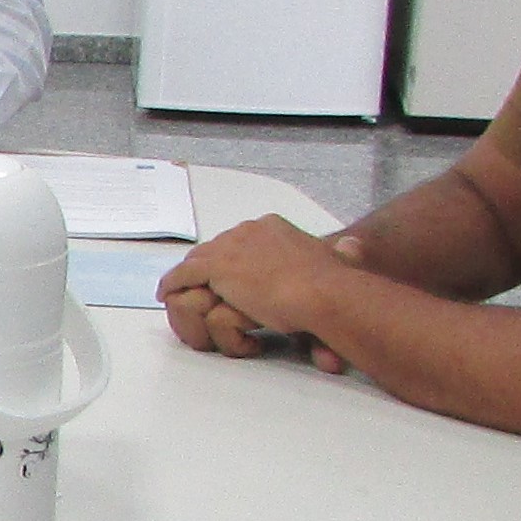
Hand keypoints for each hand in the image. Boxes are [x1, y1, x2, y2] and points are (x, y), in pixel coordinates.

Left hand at [156, 215, 353, 371]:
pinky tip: (166, 292)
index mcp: (273, 227)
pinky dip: (174, 283)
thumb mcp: (337, 261)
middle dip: (207, 266)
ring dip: (189, 276)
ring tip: (178, 290)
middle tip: (200, 284)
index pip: (240, 239)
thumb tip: (355, 248)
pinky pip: (184, 275)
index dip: (231, 256)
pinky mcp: (215, 268)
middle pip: (216, 247)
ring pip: (197, 261)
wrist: (320, 290)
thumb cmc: (332, 283)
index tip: (228, 271)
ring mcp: (229, 247)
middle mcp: (248, 231)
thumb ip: (341, 255)